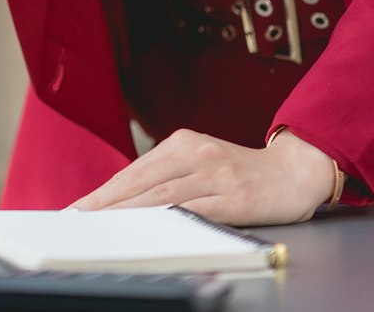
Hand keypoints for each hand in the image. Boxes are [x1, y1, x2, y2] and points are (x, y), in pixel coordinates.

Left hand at [70, 128, 337, 226]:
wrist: (296, 170)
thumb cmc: (242, 172)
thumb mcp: (202, 162)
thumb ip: (169, 175)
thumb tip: (126, 200)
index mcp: (183, 142)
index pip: (134, 171)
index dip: (103, 192)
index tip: (77, 208)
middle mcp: (196, 153)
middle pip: (141, 182)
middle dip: (105, 204)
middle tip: (77, 220)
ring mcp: (215, 175)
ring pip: (162, 197)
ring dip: (128, 213)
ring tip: (102, 228)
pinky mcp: (234, 198)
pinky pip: (195, 211)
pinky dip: (169, 221)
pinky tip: (149, 230)